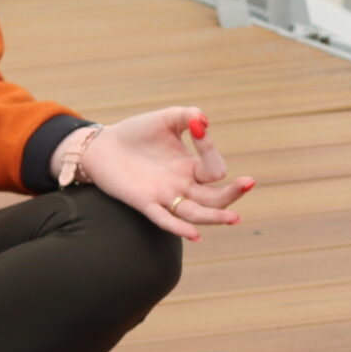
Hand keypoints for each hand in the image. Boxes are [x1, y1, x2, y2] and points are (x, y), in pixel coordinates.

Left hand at [80, 107, 254, 239]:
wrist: (101, 147)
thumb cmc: (136, 133)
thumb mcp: (165, 119)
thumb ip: (187, 115)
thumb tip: (204, 121)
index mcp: (191, 168)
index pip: (214, 168)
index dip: (209, 147)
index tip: (198, 126)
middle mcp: (183, 186)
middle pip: (216, 198)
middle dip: (233, 192)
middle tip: (249, 182)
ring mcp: (165, 197)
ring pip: (197, 213)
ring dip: (216, 216)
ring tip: (234, 218)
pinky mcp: (144, 203)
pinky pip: (165, 220)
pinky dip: (180, 228)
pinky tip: (195, 236)